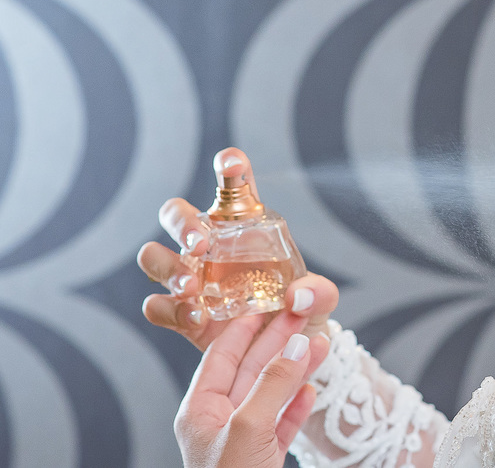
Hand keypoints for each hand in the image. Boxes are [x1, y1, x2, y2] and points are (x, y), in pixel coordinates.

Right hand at [138, 147, 338, 349]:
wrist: (284, 353)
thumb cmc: (300, 313)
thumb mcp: (319, 300)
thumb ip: (319, 293)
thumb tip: (298, 296)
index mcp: (247, 226)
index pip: (234, 184)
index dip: (229, 166)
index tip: (231, 162)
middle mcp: (212, 244)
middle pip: (175, 213)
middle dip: (182, 223)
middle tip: (202, 244)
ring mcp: (191, 277)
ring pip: (154, 256)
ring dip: (168, 267)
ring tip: (193, 287)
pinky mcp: (181, 312)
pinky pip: (156, 304)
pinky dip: (171, 310)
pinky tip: (197, 318)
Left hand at [175, 309, 331, 467]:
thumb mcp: (250, 428)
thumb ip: (273, 384)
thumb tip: (297, 346)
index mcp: (200, 412)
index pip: (222, 356)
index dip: (246, 327)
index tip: (269, 301)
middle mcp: (219, 424)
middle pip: (251, 370)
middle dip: (279, 342)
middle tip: (304, 316)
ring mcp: (242, 442)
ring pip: (272, 395)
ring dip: (297, 369)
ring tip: (322, 344)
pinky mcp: (264, 460)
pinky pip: (282, 424)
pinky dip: (298, 404)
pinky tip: (313, 388)